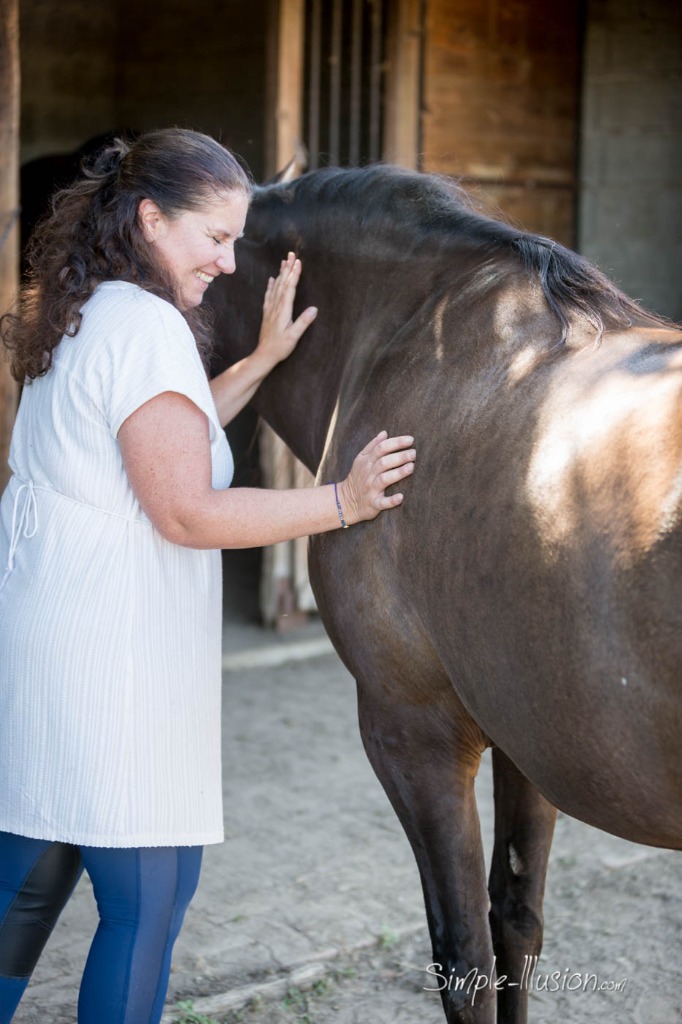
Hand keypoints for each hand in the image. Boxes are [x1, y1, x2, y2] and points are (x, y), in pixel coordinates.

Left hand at [256, 252, 317, 367]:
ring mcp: (270, 309)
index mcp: (283, 310)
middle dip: (287, 268)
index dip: (294, 274)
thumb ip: (303, 322)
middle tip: (291, 254)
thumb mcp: (294, 336)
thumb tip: (314, 309)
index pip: (289, 288)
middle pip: (282, 283)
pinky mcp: (267, 313)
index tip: (298, 262)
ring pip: (276, 287)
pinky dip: (271, 285)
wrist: (264, 355)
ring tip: (283, 261)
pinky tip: (272, 279)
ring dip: (280, 273)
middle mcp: (276, 307)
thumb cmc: (280, 347)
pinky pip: (269, 295)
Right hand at [337, 431, 415, 524]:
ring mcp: (370, 489)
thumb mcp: (361, 460)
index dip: (396, 442)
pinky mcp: (373, 504)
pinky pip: (382, 502)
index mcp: (366, 462)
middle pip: (383, 462)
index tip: (411, 440)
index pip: (381, 448)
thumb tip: (385, 432)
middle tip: (414, 453)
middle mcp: (368, 474)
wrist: (346, 501)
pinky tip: (401, 497)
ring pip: (384, 479)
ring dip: (398, 473)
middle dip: (399, 457)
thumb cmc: (358, 478)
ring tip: (411, 467)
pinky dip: (391, 500)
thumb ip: (373, 446)